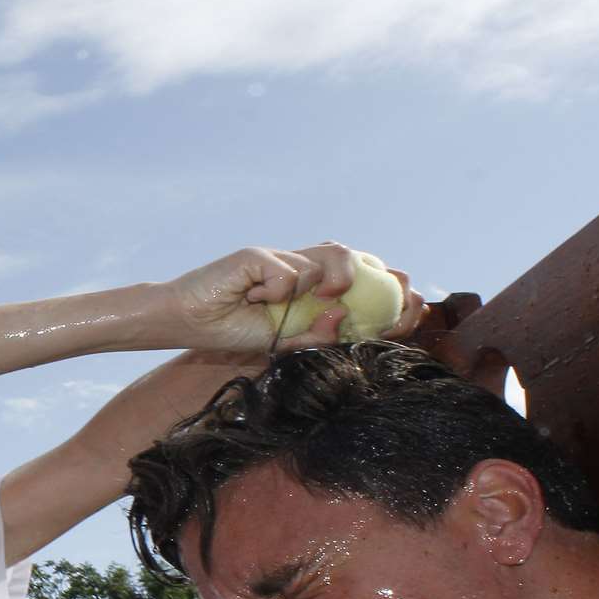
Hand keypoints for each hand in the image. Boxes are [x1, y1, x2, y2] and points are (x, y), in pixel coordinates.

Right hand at [146, 242, 423, 352]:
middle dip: (378, 276)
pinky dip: (276, 291)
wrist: (183, 320)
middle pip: (352, 257)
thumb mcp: (278, 344)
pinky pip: (289, 273)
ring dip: (324, 282)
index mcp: (308, 289)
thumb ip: (311, 337)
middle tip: (381, 298)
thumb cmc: (227, 330)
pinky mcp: (259, 254)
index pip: (359, 282)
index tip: (414, 304)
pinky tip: (253, 297)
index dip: (390, 291)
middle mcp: (299, 268)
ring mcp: (281, 258)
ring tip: (307, 298)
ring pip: (329, 258)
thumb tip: (342, 318)